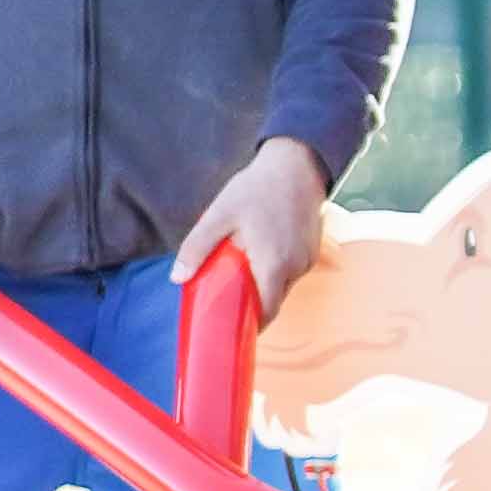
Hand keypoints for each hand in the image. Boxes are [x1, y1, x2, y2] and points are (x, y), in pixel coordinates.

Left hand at [171, 134, 326, 312]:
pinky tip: (261, 252)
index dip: (251, 324)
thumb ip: (197, 248)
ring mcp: (308, 257)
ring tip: (242, 269)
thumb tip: (177, 278)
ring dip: (265, 283)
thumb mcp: (219, 215)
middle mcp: (297, 267)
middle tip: (228, 295)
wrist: (298, 163)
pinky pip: (293, 269)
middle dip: (254, 303)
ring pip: (284, 284)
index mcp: (274, 265)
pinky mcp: (313, 247)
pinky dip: (277, 269)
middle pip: (275, 299)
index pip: (267, 311)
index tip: (232, 327)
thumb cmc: (257, 188)